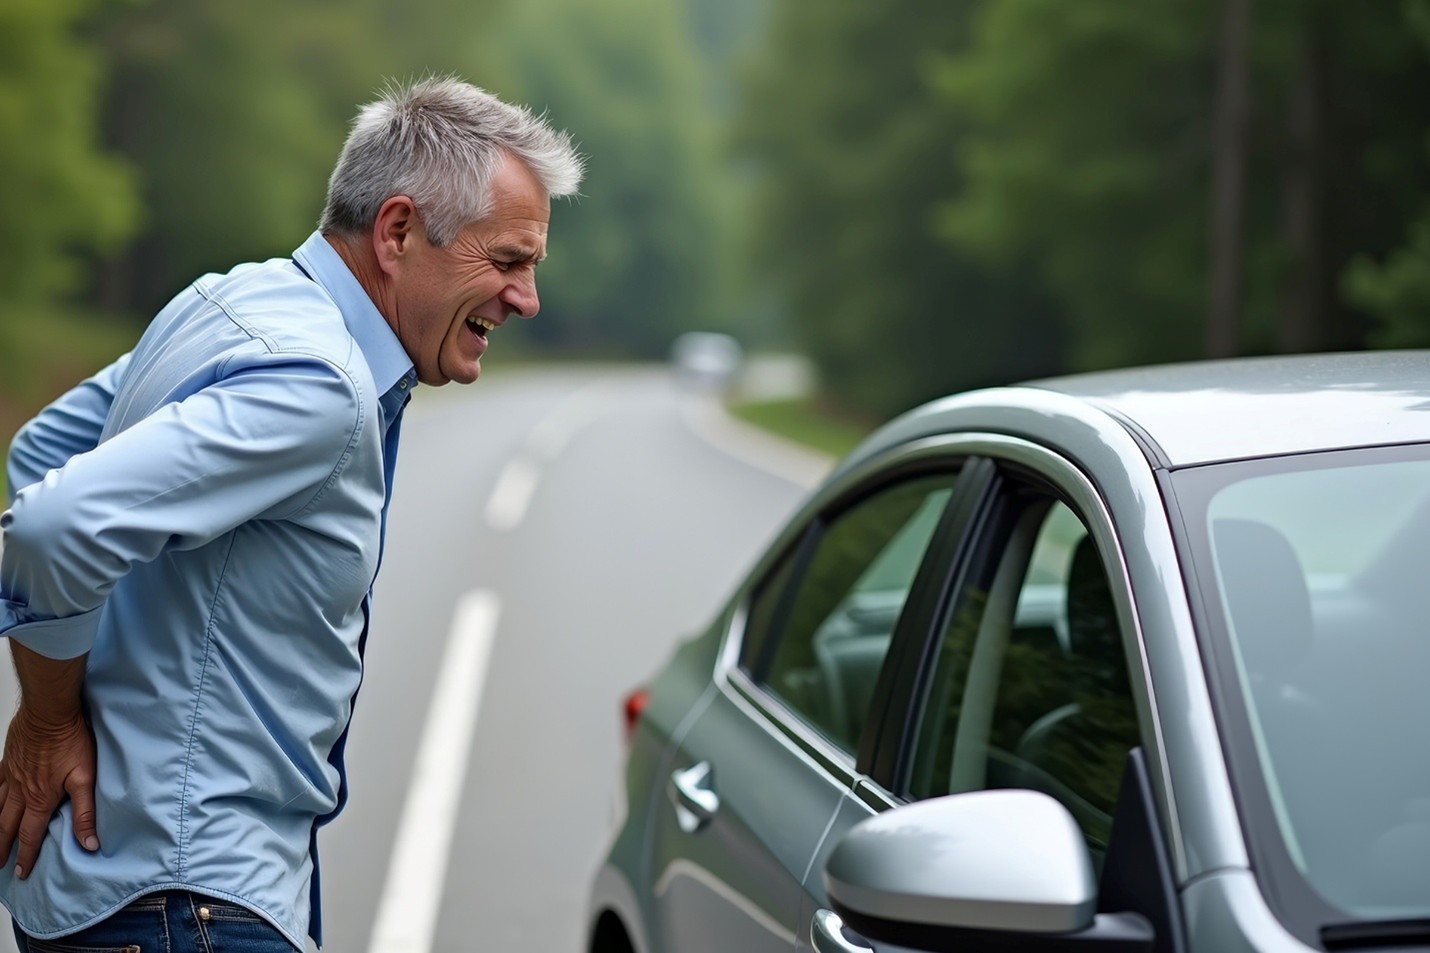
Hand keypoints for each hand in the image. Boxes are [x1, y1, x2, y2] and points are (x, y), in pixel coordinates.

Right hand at [0, 705, 98, 877]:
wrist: (49, 712)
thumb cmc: (70, 741)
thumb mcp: (85, 778)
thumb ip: (85, 813)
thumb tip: (89, 843)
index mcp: (40, 799)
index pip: (31, 835)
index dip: (27, 856)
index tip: (21, 873)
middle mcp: (21, 792)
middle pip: (7, 827)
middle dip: (3, 848)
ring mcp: (10, 776)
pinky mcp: (7, 762)